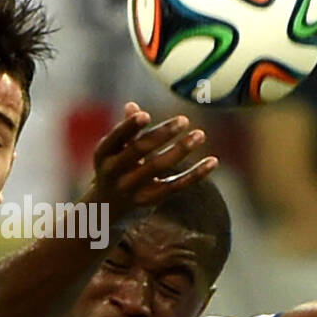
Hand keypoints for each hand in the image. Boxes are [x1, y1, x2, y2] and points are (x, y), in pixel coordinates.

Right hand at [84, 102, 218, 225]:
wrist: (105, 210)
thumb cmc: (112, 170)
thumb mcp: (112, 151)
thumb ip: (125, 131)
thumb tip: (133, 106)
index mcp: (103, 154)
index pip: (116, 138)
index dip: (129, 127)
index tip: (146, 115)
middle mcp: (114, 173)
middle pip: (139, 151)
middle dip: (161, 135)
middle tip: (183, 119)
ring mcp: (131, 188)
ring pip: (158, 167)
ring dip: (180, 150)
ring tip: (200, 135)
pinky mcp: (149, 200)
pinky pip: (176, 186)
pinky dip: (195, 174)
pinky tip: (212, 161)